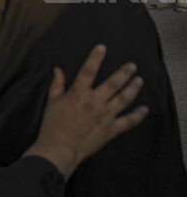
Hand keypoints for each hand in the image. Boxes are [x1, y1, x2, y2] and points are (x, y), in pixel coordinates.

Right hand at [23, 45, 147, 179]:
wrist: (60, 148)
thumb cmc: (53, 125)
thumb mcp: (52, 102)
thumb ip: (57, 85)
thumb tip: (58, 69)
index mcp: (78, 94)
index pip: (87, 71)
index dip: (95, 58)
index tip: (102, 47)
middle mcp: (94, 102)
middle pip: (112, 83)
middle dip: (124, 73)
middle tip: (132, 65)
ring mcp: (104, 116)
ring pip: (123, 99)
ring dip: (133, 89)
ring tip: (139, 80)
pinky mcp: (111, 130)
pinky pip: (128, 121)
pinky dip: (138, 115)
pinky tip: (144, 109)